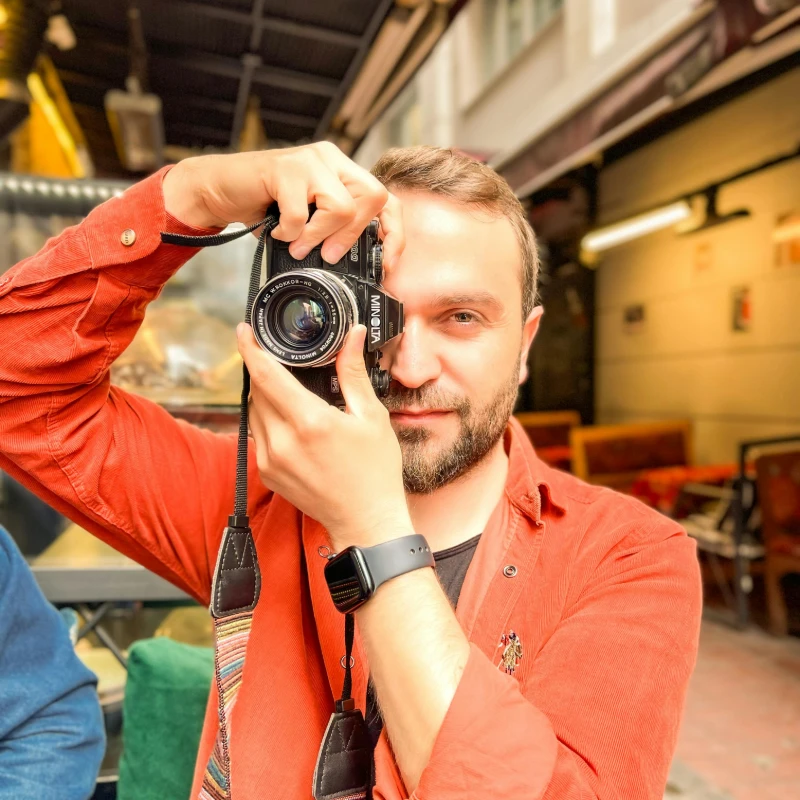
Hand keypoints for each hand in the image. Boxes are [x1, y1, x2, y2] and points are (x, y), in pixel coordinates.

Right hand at [162, 141, 403, 267]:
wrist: (219, 188)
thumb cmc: (265, 207)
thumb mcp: (309, 221)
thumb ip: (334, 231)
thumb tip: (361, 266)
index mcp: (343, 172)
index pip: (386, 198)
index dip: (394, 232)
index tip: (387, 264)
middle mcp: (332, 160)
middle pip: (373, 197)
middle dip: (353, 236)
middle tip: (330, 255)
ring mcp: (309, 159)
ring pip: (343, 206)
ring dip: (320, 236)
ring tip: (299, 245)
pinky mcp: (284, 167)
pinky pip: (301, 213)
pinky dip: (290, 233)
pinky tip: (278, 232)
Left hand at [237, 322, 412, 551]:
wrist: (365, 520)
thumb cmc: (375, 470)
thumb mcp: (371, 417)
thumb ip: (353, 373)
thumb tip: (351, 336)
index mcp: (309, 422)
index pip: (266, 375)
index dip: (250, 348)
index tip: (244, 330)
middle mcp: (283, 441)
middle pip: (258, 391)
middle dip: (266, 372)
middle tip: (284, 362)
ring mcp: (271, 460)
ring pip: (254, 413)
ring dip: (267, 397)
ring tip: (293, 395)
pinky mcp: (267, 473)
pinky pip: (258, 435)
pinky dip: (269, 422)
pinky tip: (294, 424)